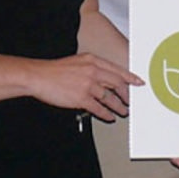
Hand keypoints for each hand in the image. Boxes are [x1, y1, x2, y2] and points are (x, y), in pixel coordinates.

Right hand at [28, 53, 142, 120]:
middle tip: (130, 100)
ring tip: (123, 111)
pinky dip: (106, 114)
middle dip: (126, 94)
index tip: (139, 82)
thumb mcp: (78, 61)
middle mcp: (93, 71)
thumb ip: (93, 67)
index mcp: (93, 61)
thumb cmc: (56, 70)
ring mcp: (87, 85)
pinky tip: (109, 117)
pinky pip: (98, 108)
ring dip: (118, 106)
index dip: (131, 77)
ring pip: (109, 97)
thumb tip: (106, 77)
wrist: (39, 76)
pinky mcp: (80, 98)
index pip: (118, 70)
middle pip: (117, 83)